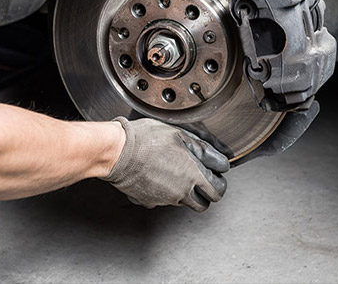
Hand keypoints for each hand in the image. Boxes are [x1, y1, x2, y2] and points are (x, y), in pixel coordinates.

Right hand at [103, 117, 228, 211]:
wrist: (117, 151)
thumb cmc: (146, 139)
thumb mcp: (179, 134)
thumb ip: (201, 147)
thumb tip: (215, 157)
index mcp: (193, 174)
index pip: (218, 188)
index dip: (220, 178)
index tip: (216, 170)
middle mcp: (182, 191)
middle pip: (205, 203)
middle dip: (207, 192)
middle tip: (203, 178)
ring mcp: (165, 199)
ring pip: (184, 202)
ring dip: (186, 191)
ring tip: (177, 173)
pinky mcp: (150, 201)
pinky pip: (163, 201)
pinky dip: (165, 192)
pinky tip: (159, 176)